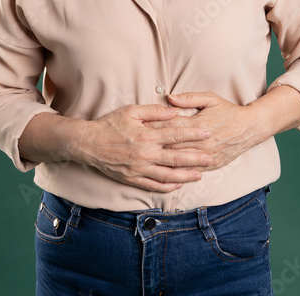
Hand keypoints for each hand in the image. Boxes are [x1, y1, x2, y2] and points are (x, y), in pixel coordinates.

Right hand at [76, 104, 214, 192]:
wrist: (89, 143)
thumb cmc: (110, 125)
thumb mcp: (131, 111)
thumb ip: (154, 111)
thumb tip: (174, 112)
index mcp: (146, 135)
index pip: (176, 134)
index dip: (194, 134)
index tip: (207, 133)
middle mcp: (145, 154)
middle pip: (176, 157)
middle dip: (196, 158)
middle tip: (210, 157)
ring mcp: (139, 169)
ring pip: (168, 175)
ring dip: (186, 175)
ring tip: (200, 174)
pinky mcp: (133, 179)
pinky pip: (153, 185)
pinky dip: (167, 187)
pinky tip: (178, 185)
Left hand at [147, 92, 269, 170]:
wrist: (249, 128)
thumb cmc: (228, 111)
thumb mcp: (211, 99)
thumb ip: (189, 97)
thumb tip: (170, 97)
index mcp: (198, 123)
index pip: (170, 125)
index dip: (153, 126)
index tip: (138, 126)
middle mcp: (200, 141)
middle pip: (171, 144)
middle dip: (153, 144)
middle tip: (135, 145)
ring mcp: (206, 155)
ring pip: (179, 160)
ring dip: (162, 160)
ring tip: (144, 159)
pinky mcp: (211, 164)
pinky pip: (191, 170)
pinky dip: (177, 172)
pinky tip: (164, 173)